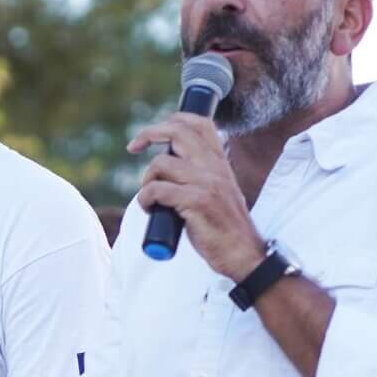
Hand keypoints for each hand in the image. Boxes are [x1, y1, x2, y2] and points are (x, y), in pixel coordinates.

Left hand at [129, 112, 266, 280]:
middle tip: (133, 147)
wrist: (243, 255)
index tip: (150, 136)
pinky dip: (146, 199)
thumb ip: (198, 175)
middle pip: (178, 131)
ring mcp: (207, 183)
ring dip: (146, 180)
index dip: (172, 120)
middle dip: (149, 134)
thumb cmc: (222, 228)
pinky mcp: (198, 202)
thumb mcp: (216, 192)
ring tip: (150, 198)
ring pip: (161, 163)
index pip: (199, 123)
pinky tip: (150, 209)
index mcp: (220, 162)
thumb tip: (165, 165)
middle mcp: (215, 167)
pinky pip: (158, 189)